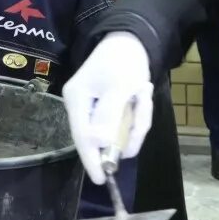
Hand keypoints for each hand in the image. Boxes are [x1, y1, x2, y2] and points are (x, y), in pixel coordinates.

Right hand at [62, 32, 153, 184]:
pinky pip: (128, 124)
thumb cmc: (122, 60)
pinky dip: (139, 113)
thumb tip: (101, 142)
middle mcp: (82, 107)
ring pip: (121, 131)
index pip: (82, 136)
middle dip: (130, 124)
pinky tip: (141, 94)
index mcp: (77, 99)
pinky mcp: (110, 111)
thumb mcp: (120, 85)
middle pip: (106, 136)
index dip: (91, 159)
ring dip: (138, 116)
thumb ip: (110, 114)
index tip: (101, 179)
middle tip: (140, 98)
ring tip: (141, 91)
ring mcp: (96, 110)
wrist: (131, 40)